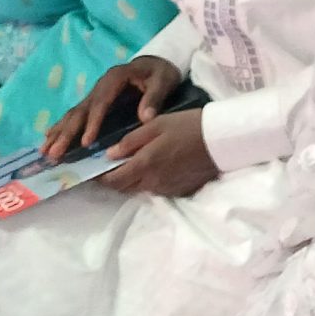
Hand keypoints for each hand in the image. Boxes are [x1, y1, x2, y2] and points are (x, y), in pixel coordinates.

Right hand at [43, 55, 180, 159]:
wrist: (154, 63)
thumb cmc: (160, 73)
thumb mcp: (163, 81)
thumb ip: (154, 98)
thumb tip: (146, 118)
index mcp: (114, 79)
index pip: (100, 104)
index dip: (92, 123)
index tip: (86, 143)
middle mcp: (99, 86)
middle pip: (80, 111)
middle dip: (67, 133)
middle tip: (55, 153)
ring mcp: (94, 94)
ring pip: (73, 114)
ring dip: (59, 133)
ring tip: (44, 151)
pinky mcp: (93, 102)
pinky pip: (75, 115)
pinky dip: (61, 127)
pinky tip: (48, 138)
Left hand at [101, 107, 218, 198]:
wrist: (222, 139)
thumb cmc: (188, 125)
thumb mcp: (157, 124)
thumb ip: (131, 141)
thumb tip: (109, 154)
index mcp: (144, 165)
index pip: (112, 180)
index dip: (99, 177)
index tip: (92, 169)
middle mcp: (152, 182)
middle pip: (123, 188)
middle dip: (112, 179)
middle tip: (108, 166)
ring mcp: (166, 188)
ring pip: (138, 189)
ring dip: (130, 180)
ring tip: (130, 165)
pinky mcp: (178, 190)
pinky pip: (154, 189)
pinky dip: (147, 181)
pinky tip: (153, 167)